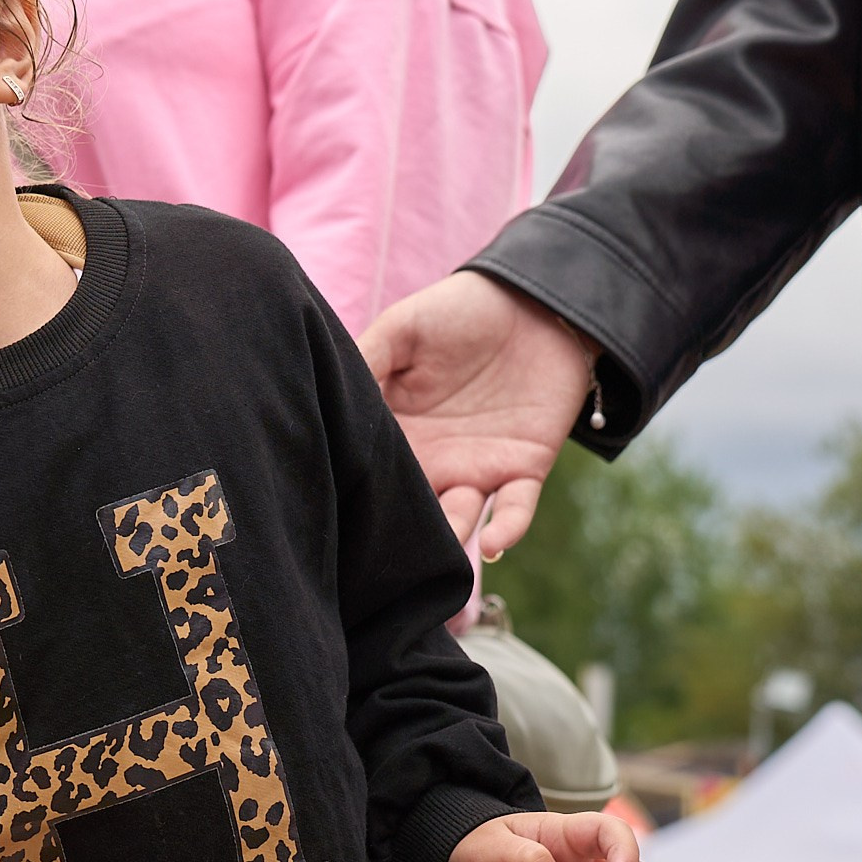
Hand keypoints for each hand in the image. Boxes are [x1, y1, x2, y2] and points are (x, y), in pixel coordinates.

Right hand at [360, 272, 594, 559]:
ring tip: (430, 555)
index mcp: (396, 433)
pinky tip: (492, 544)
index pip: (370, 474)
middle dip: (397, 537)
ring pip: (456, 521)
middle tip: (373, 560)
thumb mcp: (403, 327)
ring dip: (446, 540)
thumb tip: (328, 400)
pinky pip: (514, 510)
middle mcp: (431, 461)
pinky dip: (505, 531)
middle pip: (409, 511)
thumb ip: (367, 359)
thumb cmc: (460, 311)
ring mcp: (476, 470)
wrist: (534, 301)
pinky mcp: (523, 469)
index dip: (354, 494)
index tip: (333, 513)